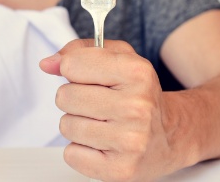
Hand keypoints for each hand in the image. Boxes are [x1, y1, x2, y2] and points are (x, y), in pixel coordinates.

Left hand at [40, 39, 179, 181]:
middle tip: (97, 104)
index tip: (87, 77)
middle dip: (74, 99)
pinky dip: (81, 150)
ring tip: (101, 124)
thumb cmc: (139, 96)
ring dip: (77, 125)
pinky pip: (71, 154)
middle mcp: (136, 106)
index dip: (72, 70)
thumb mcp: (119, 59)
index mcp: (137, 73)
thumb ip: (80, 52)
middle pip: (65, 96)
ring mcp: (130, 141)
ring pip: (66, 126)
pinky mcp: (121, 169)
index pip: (72, 64)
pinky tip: (102, 144)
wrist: (171, 136)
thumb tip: (48, 64)